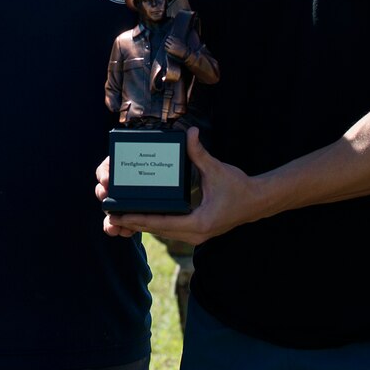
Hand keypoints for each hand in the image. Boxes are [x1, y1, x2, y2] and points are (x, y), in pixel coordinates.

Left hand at [100, 128, 257, 245]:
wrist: (258, 201)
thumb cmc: (239, 187)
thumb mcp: (217, 170)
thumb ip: (200, 153)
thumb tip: (190, 133)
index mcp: (199, 223)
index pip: (162, 222)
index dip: (139, 219)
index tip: (120, 215)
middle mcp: (196, 234)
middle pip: (158, 230)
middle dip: (134, 224)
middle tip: (111, 217)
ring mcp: (197, 236)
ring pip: (164, 232)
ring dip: (144, 226)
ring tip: (121, 219)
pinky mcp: (198, 232)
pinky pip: (172, 231)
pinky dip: (157, 225)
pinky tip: (143, 218)